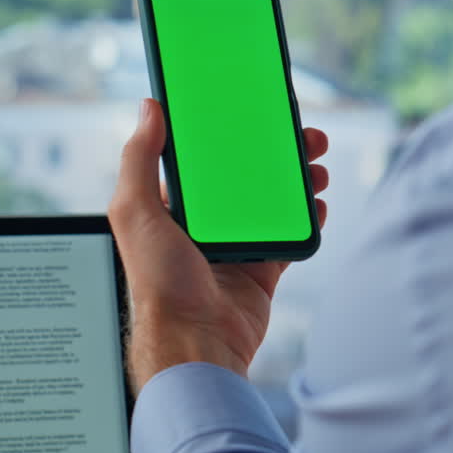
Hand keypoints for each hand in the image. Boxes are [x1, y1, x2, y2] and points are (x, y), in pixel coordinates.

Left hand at [108, 98, 329, 395]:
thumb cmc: (159, 286)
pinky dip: (307, 218)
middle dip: (274, 151)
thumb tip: (149, 108)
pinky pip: (290, 237)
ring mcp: (236, 247)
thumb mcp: (135, 213)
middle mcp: (204, 225)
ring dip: (296, 180)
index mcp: (171, 207)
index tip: (250, 109)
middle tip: (300, 133)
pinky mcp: (262, 269)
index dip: (227, 132)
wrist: (197, 343)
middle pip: (245, 175)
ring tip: (315, 164)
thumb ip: (139, 158)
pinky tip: (318, 203)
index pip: (203, 158)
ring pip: (272, 201)